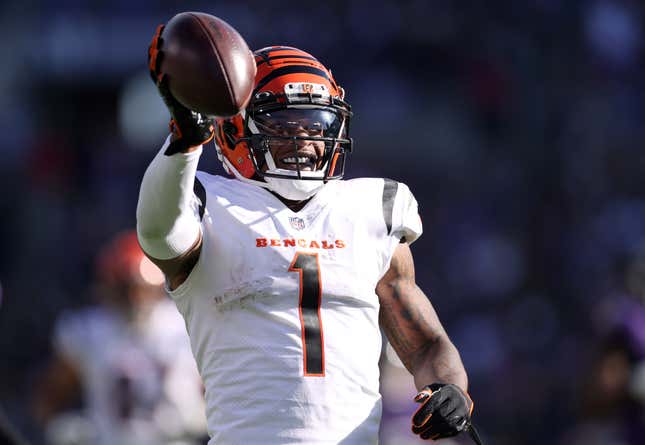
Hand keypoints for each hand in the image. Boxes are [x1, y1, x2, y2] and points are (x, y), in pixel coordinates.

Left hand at [148, 24, 214, 154]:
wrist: (189, 131)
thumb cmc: (189, 136)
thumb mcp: (184, 142)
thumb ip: (177, 148)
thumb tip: (170, 155)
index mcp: (172, 104)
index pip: (165, 92)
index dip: (163, 83)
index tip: (163, 75)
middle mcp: (169, 92)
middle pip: (159, 71)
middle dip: (157, 58)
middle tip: (157, 43)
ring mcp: (172, 86)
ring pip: (164, 63)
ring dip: (161, 48)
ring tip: (162, 31)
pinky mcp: (177, 83)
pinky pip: (175, 64)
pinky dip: (175, 51)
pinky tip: (179, 37)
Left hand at [411, 383, 473, 440]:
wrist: (458, 396)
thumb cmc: (440, 393)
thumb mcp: (432, 389)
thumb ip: (424, 393)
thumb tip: (416, 399)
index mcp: (449, 390)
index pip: (435, 401)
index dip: (424, 413)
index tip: (414, 422)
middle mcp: (459, 400)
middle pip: (441, 414)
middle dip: (427, 424)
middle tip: (414, 430)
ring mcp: (464, 411)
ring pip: (448, 424)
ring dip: (433, 431)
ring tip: (421, 435)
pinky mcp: (466, 421)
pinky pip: (453, 430)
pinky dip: (441, 434)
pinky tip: (431, 436)